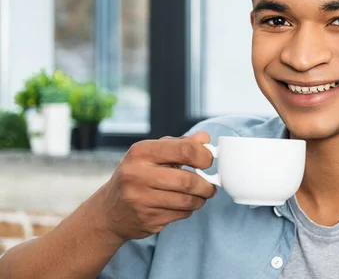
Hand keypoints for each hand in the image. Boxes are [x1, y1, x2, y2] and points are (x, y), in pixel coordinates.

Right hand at [90, 132, 215, 241]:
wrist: (108, 211)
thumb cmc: (136, 176)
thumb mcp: (152, 154)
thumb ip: (179, 145)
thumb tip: (205, 138)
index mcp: (141, 152)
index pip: (184, 150)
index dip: (204, 156)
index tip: (209, 161)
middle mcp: (137, 175)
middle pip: (187, 180)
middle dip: (206, 185)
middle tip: (210, 186)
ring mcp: (140, 199)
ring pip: (186, 200)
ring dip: (200, 199)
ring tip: (201, 195)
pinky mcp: (146, 219)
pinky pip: (180, 214)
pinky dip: (188, 210)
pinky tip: (183, 205)